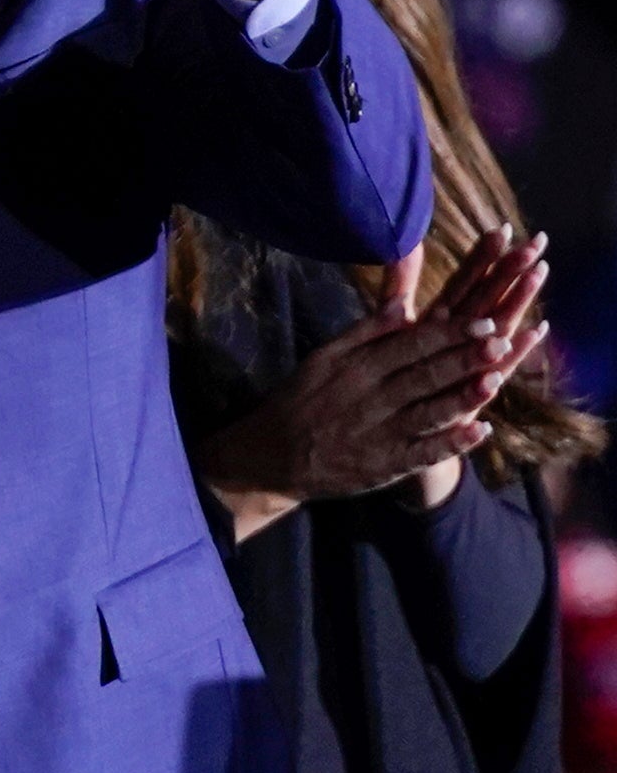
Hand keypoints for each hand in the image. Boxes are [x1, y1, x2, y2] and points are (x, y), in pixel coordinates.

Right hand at [195, 226, 546, 539]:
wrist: (270, 457)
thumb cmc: (302, 400)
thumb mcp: (323, 359)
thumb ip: (364, 333)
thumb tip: (403, 306)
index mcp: (356, 368)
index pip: (410, 345)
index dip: (448, 333)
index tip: (482, 320)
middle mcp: (369, 399)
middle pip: (424, 375)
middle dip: (465, 359)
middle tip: (502, 342)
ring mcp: (378, 435)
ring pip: (427, 412)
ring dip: (463, 397)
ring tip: (496, 381)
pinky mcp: (383, 467)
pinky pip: (422, 454)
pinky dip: (451, 445)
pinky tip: (480, 432)